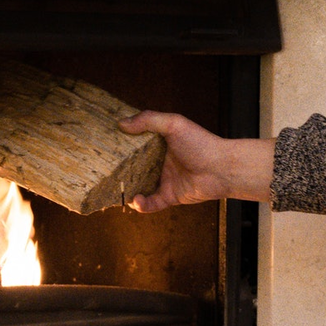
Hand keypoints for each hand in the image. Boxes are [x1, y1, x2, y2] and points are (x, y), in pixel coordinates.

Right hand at [118, 110, 274, 211]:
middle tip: (103, 172)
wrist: (222, 169)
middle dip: (120, 171)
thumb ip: (148, 120)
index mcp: (160, 144)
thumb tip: (122, 124)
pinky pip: (151, 203)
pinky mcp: (169, 197)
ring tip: (116, 190)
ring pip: (140, 187)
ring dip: (127, 190)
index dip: (122, 146)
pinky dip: (141, 204)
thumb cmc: (201, 143)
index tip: (105, 146)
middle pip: (135, 167)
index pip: (136, 145)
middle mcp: (161, 162)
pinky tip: (136, 200)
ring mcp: (165, 180)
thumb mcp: (174, 124)